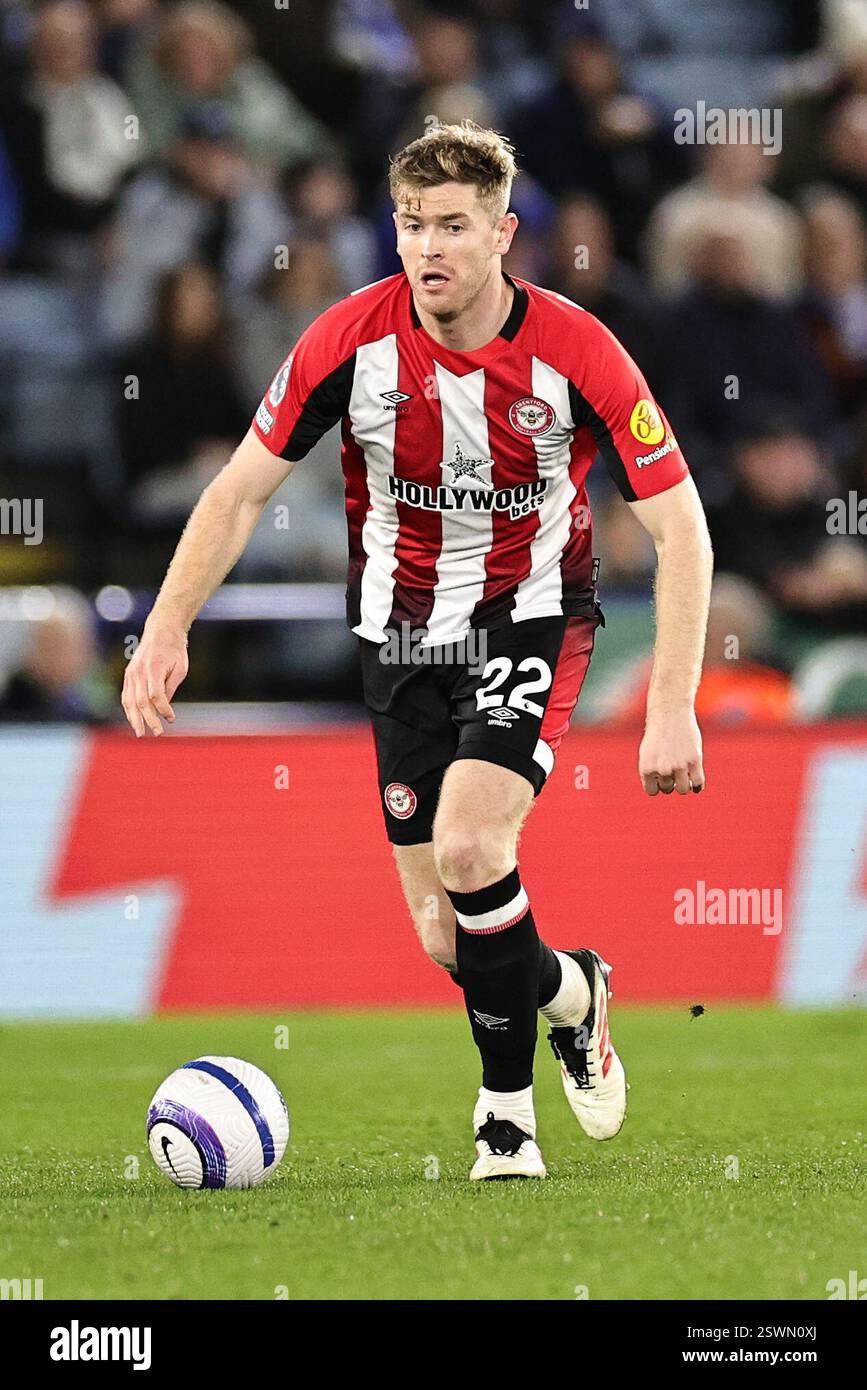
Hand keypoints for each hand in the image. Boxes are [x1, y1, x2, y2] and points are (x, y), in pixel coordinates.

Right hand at [121, 622, 188, 736]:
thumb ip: (170, 688)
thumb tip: (164, 708)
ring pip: (129, 701)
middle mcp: (139, 672)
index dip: (163, 709)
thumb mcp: (180, 668)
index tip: (171, 718)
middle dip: (149, 720)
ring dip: (134, 719)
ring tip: (140, 732)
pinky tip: (134, 720)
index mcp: (153, 669)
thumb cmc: (174, 649)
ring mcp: (131, 673)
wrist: (161, 631)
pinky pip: (125, 696)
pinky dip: (128, 709)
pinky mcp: (128, 675)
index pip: (156, 695)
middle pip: (141, 701)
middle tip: (157, 733)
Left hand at [638, 707, 704, 795]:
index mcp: (646, 768)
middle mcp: (662, 769)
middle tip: (673, 770)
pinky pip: (698, 782)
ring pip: (683, 789)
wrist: (670, 711)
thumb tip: (660, 789)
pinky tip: (697, 784)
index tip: (661, 778)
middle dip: (670, 782)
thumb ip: (652, 771)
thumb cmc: (658, 732)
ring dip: (684, 785)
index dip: (658, 785)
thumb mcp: (648, 752)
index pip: (652, 791)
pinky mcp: (694, 760)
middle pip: (668, 789)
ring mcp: (679, 765)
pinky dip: (698, 786)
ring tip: (684, 775)